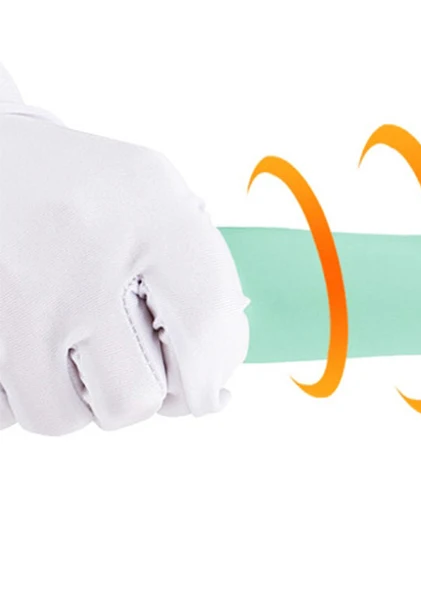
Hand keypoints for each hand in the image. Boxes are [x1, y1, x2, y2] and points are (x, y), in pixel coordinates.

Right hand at [0, 65, 248, 434]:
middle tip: (129, 357)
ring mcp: (14, 296)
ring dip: (75, 398)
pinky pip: (4, 413)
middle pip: (135, 397)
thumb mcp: (156, 194)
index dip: (214, 372)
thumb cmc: (83, 188)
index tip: (207, 386)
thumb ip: (200, 280)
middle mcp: (81, 256)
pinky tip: (25, 345)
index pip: (208, 326)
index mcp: (151, 213)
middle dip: (139, 391)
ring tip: (71, 345)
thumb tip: (213, 388)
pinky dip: (16, 395)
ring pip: (62, 418)